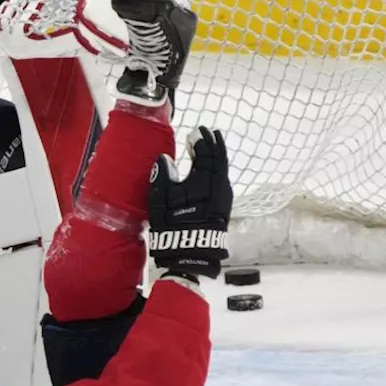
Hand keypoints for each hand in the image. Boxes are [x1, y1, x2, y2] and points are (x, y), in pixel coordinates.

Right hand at [147, 127, 232, 278]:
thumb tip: (165, 158)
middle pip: (219, 158)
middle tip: (208, 133)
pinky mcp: (224, 206)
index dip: (201, 140)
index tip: (195, 132)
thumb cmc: (174, 224)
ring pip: (223, 169)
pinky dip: (218, 169)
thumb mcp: (161, 199)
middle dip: (214, 144)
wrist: (192, 253)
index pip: (205, 152)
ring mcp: (224, 195)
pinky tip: (211, 169)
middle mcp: (218, 184)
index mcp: (204, 179)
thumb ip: (163, 175)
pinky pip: (222, 179)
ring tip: (212, 147)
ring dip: (217, 156)